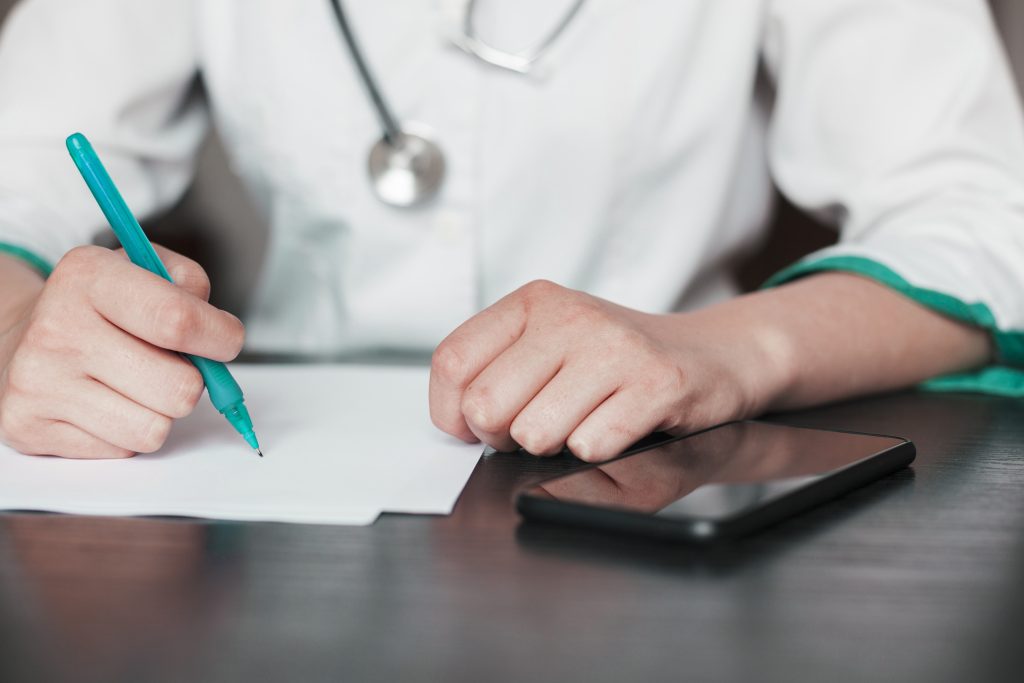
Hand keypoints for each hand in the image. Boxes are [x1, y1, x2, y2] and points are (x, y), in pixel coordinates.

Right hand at [0, 245, 244, 458]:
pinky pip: (124, 450)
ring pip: (155, 429)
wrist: (23, 340)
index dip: (220, 337)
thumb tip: (219, 332)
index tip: (227, 340)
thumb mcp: (144, 268)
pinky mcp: (30, 427)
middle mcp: (56, 328)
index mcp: (88, 276)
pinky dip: (127, 432)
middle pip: (179, 387)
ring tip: (134, 384)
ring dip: (160, 412)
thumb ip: (189, 284)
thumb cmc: (100, 307)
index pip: (177, 320)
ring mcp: (39, 382)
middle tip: (168, 364)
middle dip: (191, 381)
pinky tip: (104, 403)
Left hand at [429, 280, 771, 462]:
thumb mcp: (550, 344)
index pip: (452, 362)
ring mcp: (615, 348)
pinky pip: (591, 446)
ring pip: (534, 434)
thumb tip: (456, 421)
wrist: (709, 356)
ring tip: (586, 419)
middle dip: (505, 437)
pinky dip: (601, 451)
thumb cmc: (617, 361)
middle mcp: (570, 316)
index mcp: (533, 302)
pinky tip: (621, 426)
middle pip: (487, 407)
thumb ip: (496, 370)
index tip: (474, 428)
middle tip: (541, 425)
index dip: (452, 412)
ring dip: (557, 445)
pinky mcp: (656, 384)